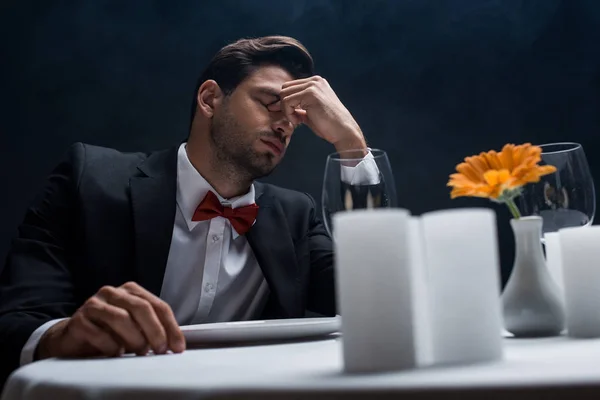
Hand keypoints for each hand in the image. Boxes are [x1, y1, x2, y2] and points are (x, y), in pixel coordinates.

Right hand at [37, 282, 184, 358]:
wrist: (73, 338)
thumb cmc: (109, 332)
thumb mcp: (134, 326)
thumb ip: (152, 328)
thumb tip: (175, 344)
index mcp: (131, 290)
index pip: (158, 305)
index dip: (170, 327)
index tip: (177, 347)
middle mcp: (113, 292)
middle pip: (141, 307)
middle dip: (155, 331)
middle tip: (160, 350)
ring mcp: (94, 304)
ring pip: (121, 318)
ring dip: (135, 338)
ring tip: (140, 352)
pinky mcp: (79, 321)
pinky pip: (99, 333)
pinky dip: (112, 346)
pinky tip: (117, 353)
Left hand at [271, 76, 366, 151]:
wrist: (343, 131)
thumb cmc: (329, 125)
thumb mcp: (311, 112)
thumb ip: (299, 107)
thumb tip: (283, 107)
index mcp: (316, 82)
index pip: (291, 87)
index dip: (287, 103)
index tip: (293, 116)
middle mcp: (314, 81)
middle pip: (285, 88)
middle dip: (284, 105)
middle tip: (294, 118)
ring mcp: (313, 85)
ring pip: (284, 94)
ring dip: (286, 110)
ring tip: (297, 121)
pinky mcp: (310, 93)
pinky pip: (287, 102)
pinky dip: (288, 114)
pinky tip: (298, 121)